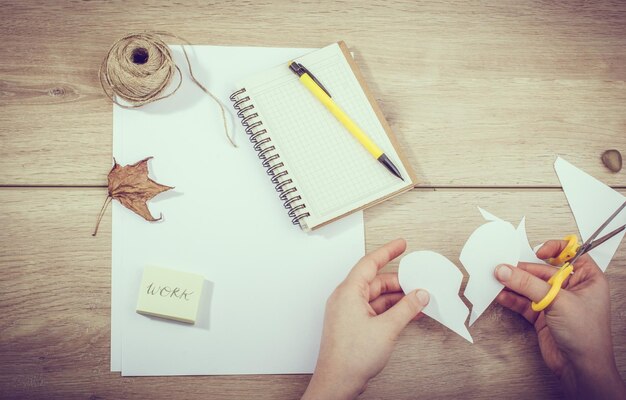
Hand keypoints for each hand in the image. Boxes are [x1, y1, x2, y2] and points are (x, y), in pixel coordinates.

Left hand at [302, 239, 429, 399]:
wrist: (338, 382)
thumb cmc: (351, 357)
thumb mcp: (387, 328)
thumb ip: (406, 308)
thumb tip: (419, 295)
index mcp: (348, 292)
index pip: (370, 263)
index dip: (387, 251)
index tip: (401, 244)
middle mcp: (346, 299)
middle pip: (375, 281)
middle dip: (399, 282)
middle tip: (419, 283)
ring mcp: (348, 312)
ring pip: (376, 296)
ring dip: (397, 298)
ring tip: (418, 300)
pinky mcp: (352, 324)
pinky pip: (374, 309)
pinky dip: (390, 310)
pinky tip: (406, 314)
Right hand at [495, 240, 625, 399]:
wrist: (580, 368)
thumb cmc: (587, 336)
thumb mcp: (558, 302)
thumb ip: (528, 284)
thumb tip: (506, 270)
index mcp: (587, 279)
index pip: (571, 254)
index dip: (555, 249)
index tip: (539, 252)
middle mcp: (571, 288)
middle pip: (543, 271)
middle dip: (523, 271)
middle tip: (503, 269)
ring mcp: (555, 301)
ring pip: (530, 286)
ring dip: (514, 284)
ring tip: (497, 281)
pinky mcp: (542, 315)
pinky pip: (523, 301)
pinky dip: (511, 298)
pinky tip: (502, 296)